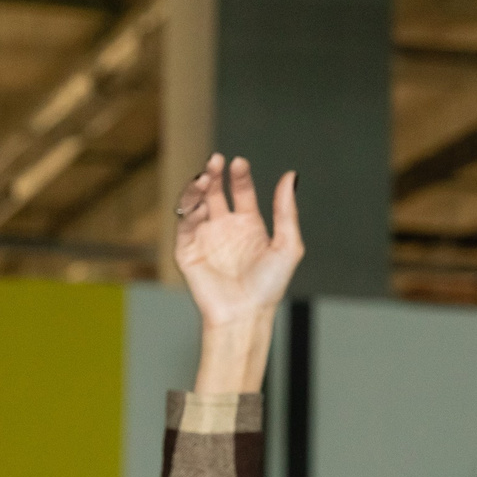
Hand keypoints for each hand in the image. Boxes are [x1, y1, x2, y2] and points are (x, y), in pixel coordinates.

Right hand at [176, 154, 300, 390]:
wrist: (244, 315)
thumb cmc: (268, 287)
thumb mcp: (287, 245)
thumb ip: (287, 211)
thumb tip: (291, 176)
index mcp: (249, 225)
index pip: (241, 190)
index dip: (240, 175)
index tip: (239, 163)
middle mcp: (226, 228)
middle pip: (215, 191)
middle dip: (214, 174)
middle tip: (216, 161)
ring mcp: (205, 238)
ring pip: (196, 203)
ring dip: (197, 188)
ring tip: (204, 177)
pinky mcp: (187, 251)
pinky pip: (185, 225)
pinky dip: (189, 212)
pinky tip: (199, 205)